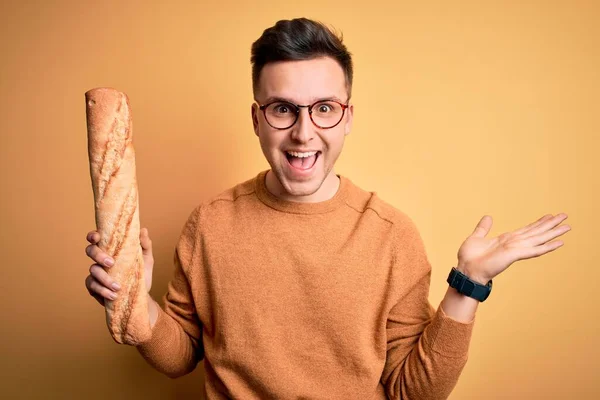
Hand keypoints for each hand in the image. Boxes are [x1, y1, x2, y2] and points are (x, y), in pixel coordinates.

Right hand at [84, 228, 153, 305]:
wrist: (141, 294)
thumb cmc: (141, 272)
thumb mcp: (146, 258)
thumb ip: (145, 244)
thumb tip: (143, 230)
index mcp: (111, 249)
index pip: (97, 238)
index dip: (93, 236)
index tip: (97, 237)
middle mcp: (100, 259)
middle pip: (90, 251)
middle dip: (98, 255)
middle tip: (111, 263)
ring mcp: (96, 273)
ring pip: (93, 270)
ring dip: (105, 278)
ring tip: (118, 287)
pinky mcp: (94, 287)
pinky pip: (92, 286)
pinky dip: (102, 291)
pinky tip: (113, 295)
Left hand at [456, 213, 570, 283]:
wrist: (466, 270)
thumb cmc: (469, 258)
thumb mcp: (477, 237)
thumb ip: (483, 228)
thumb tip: (488, 217)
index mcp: (506, 240)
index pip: (526, 230)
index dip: (538, 223)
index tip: (549, 216)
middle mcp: (514, 244)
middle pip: (536, 232)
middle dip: (550, 225)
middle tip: (565, 216)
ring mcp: (516, 249)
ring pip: (538, 239)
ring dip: (553, 233)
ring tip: (567, 226)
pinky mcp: (514, 255)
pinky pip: (534, 250)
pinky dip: (547, 246)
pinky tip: (559, 243)